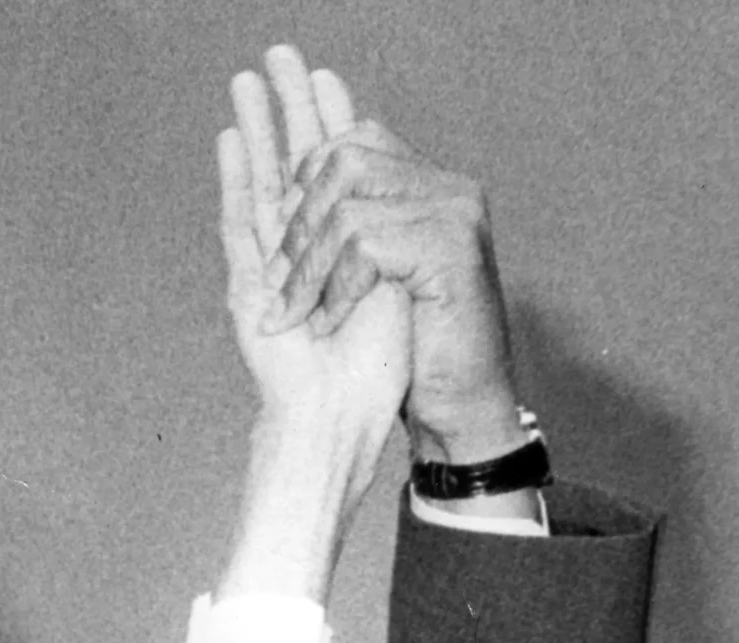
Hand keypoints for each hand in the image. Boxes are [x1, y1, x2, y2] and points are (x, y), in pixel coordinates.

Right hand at [219, 47, 409, 445]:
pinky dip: (239, 177)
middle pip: (294, 165)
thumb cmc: (388, 369)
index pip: (338, 173)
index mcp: (352, 250)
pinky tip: (234, 139)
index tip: (328, 80)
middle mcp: (310, 254)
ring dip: (259, 128)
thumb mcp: (406, 282)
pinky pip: (241, 220)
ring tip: (247, 79)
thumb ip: (392, 234)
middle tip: (281, 56)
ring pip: (264, 182)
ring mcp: (274, 268)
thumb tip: (397, 186)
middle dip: (290, 109)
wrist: (353, 417)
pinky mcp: (249, 286)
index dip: (332, 123)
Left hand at [271, 113, 526, 465]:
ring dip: (309, 268)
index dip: (305, 177)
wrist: (461, 405)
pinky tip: (328, 325)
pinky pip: (365, 247)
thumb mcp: (372, 276)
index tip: (278, 229)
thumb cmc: (414, 349)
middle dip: (299, 223)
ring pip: (347, 210)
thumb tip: (283, 191)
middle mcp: (448, 189)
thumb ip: (348, 226)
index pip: (354, 141)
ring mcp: (455, 213)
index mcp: (429, 187)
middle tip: (277, 280)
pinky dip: (336, 290)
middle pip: (344, 162)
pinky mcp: (452, 248)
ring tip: (295, 312)